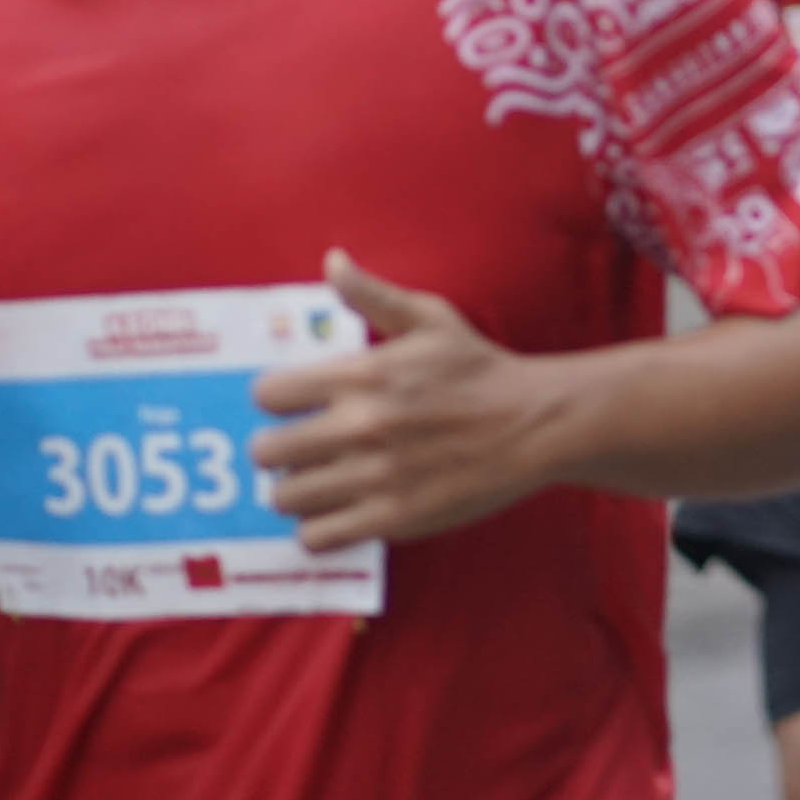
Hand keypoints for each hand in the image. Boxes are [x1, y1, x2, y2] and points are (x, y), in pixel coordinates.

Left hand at [251, 254, 570, 550]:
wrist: (533, 424)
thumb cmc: (479, 369)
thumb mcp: (430, 318)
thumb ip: (372, 294)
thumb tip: (332, 262)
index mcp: (362, 374)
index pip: (268, 394)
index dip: (276, 399)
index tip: (293, 405)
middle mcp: (360, 426)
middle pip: (266, 451)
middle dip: (276, 449)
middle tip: (299, 449)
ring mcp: (375, 477)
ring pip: (286, 498)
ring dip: (295, 491)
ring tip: (316, 483)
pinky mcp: (393, 518)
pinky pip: (319, 537)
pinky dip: (319, 529)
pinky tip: (336, 513)